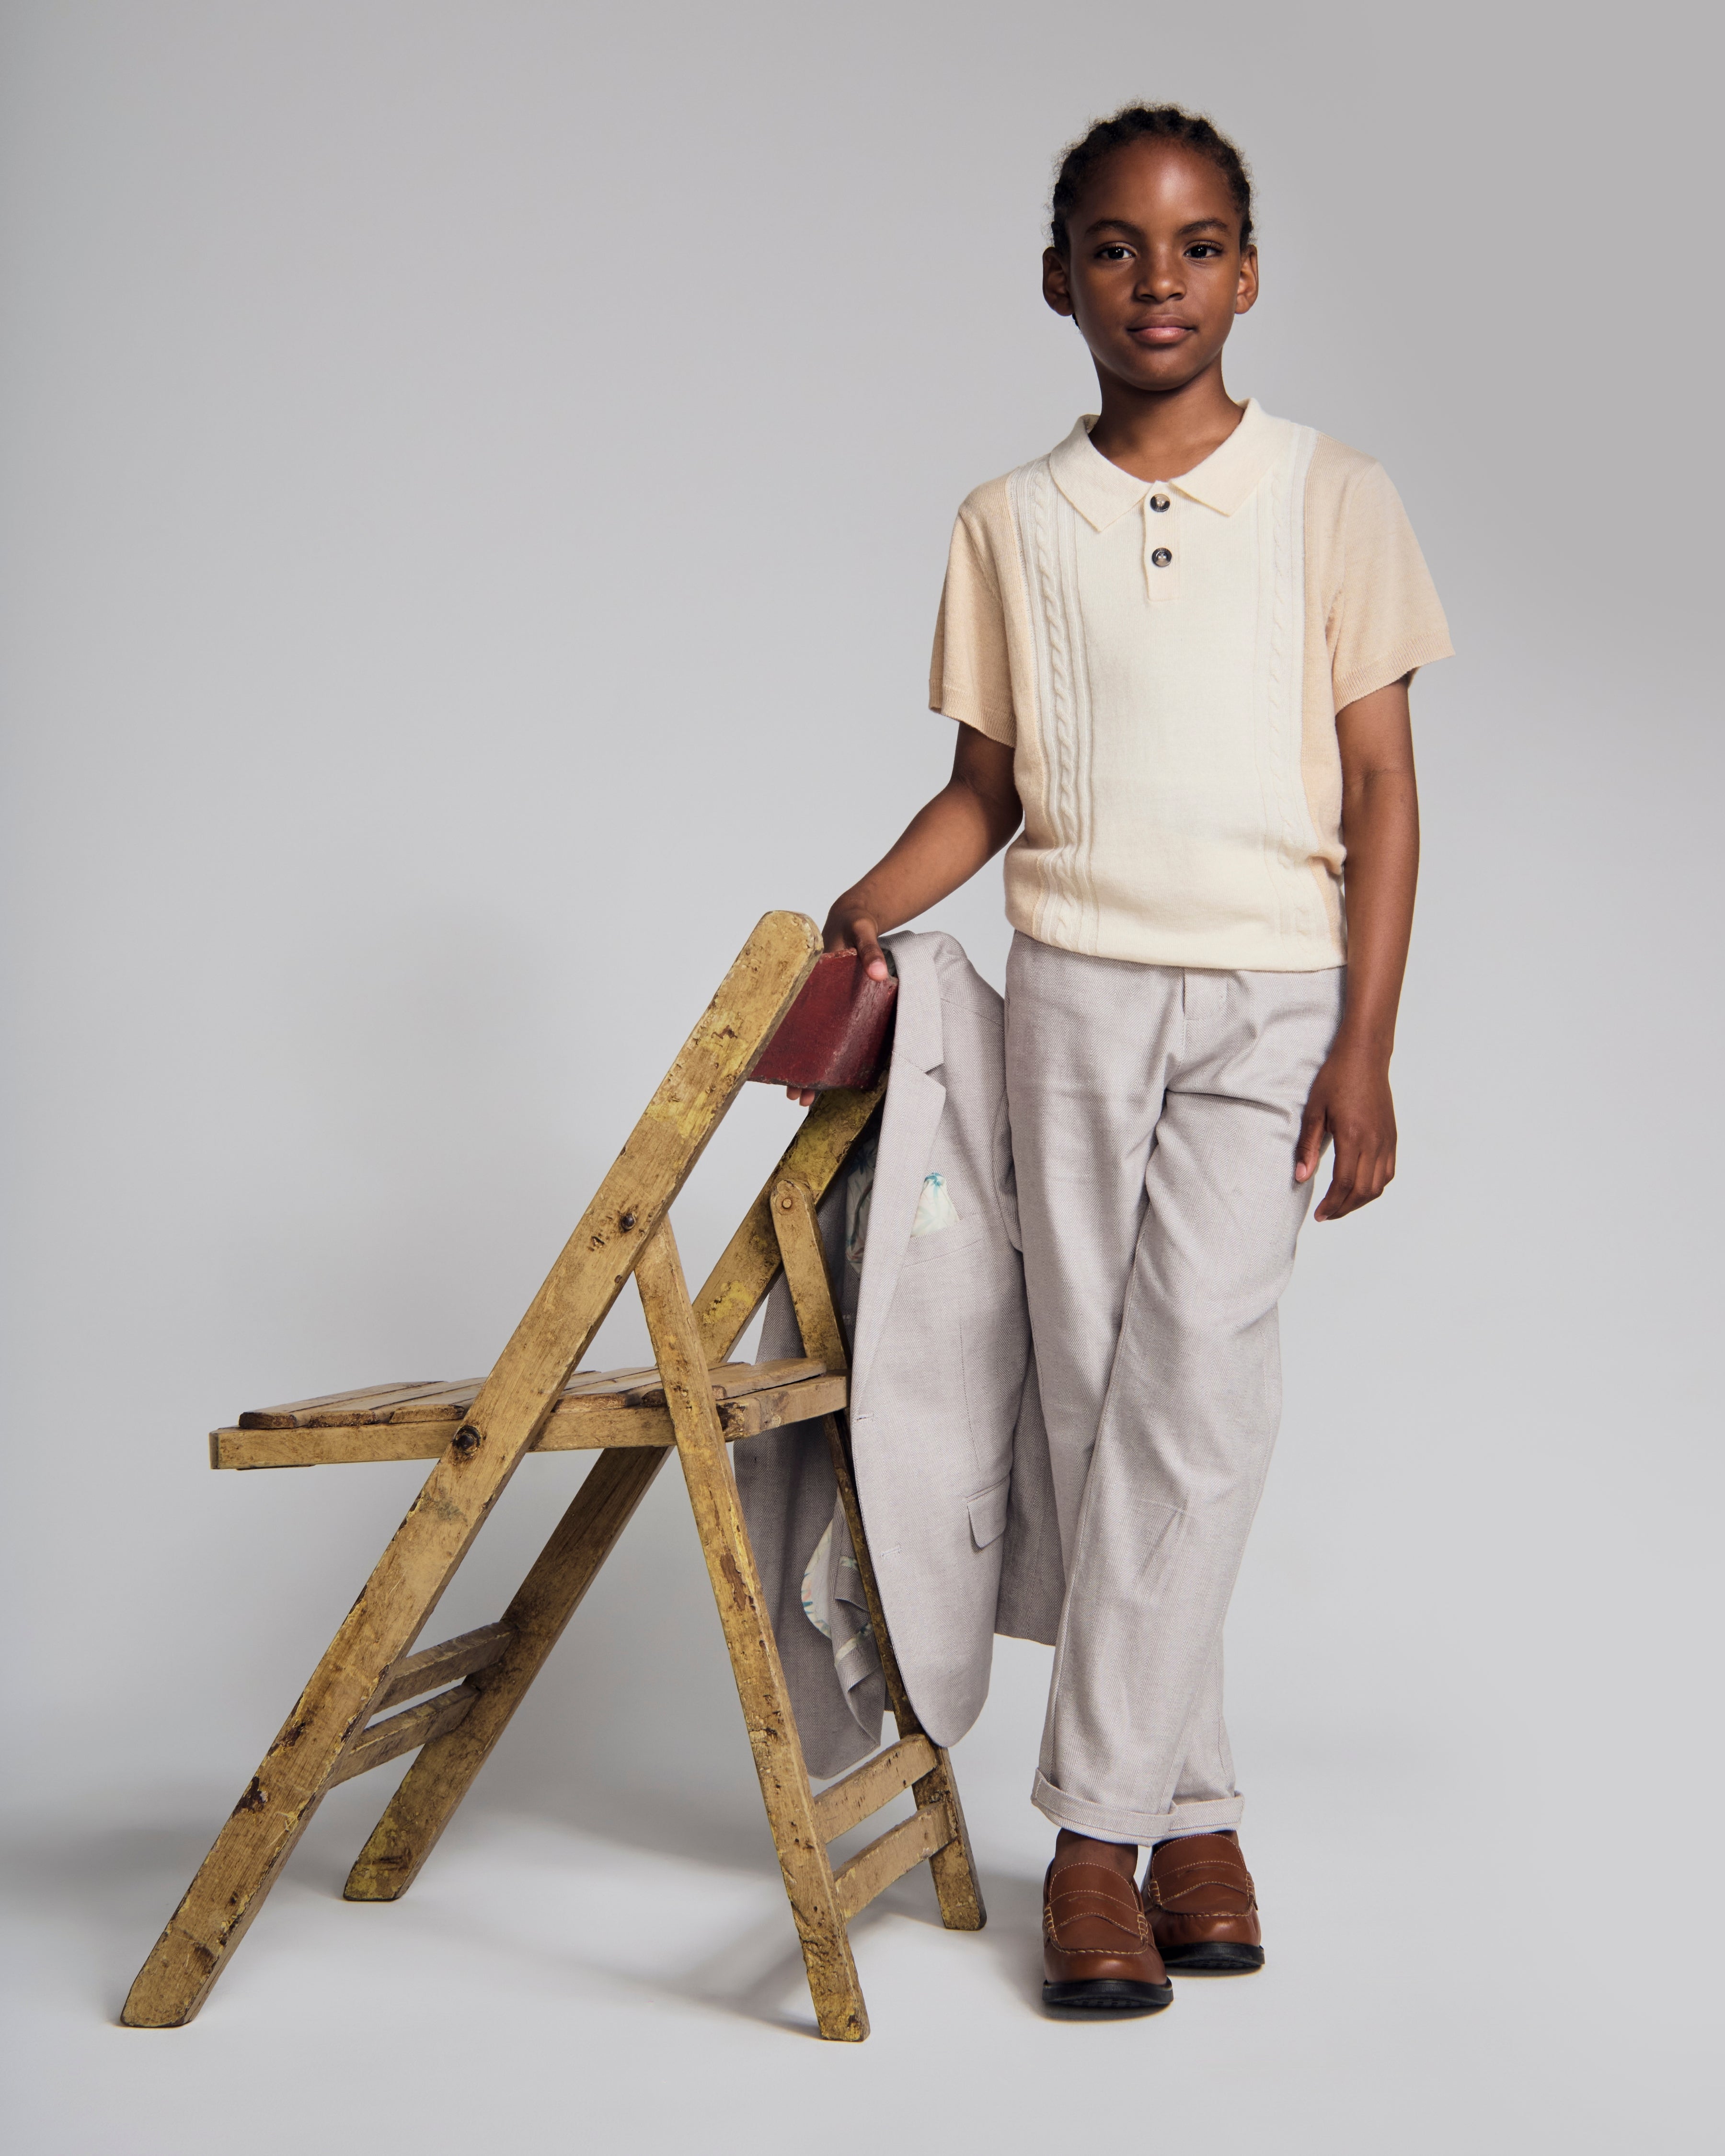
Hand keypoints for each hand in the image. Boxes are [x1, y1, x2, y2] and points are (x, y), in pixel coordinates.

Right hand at [781, 894, 889, 1106]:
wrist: (857, 912)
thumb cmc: (856, 923)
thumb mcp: (863, 932)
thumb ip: (869, 952)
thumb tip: (878, 975)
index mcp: (810, 980)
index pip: (794, 1021)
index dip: (791, 1053)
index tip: (791, 1085)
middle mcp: (810, 994)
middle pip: (798, 1037)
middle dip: (798, 1070)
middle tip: (797, 1099)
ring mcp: (821, 1000)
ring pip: (809, 1036)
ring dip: (807, 1064)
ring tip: (804, 1097)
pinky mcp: (835, 1001)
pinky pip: (827, 1026)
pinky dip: (824, 1045)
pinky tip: (824, 1067)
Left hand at [1295, 1042, 1396, 1220]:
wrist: (1365, 1056)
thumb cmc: (1336, 1078)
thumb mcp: (1314, 1110)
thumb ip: (1307, 1145)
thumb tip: (1301, 1177)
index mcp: (1353, 1136)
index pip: (1344, 1183)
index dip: (1332, 1204)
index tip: (1319, 1215)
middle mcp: (1375, 1142)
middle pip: (1363, 1190)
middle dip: (1344, 1208)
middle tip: (1326, 1214)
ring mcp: (1387, 1140)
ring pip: (1379, 1185)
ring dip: (1360, 1201)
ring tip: (1340, 1205)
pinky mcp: (1392, 1136)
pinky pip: (1388, 1172)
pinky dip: (1375, 1187)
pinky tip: (1360, 1188)